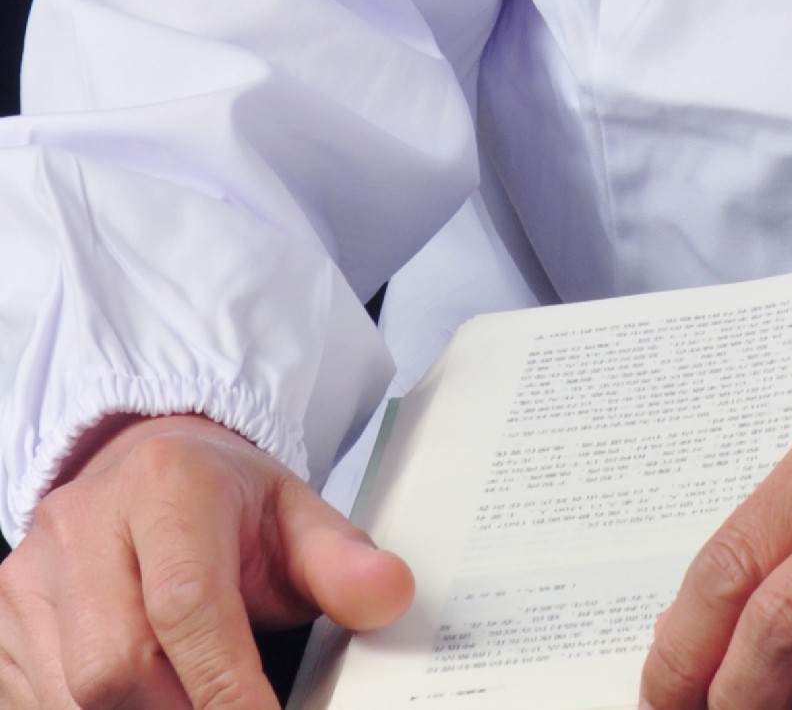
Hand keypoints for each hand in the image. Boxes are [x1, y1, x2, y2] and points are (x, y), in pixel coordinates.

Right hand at [0, 412, 413, 708]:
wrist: (147, 467)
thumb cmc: (226, 503)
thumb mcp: (294, 516)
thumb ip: (342, 561)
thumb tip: (390, 596)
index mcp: (165, 484)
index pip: (185, 604)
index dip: (224, 686)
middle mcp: (84, 522)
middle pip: (114, 664)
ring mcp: (32, 573)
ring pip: (69, 694)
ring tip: (192, 700)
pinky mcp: (4, 618)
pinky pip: (35, 700)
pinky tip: (141, 701)